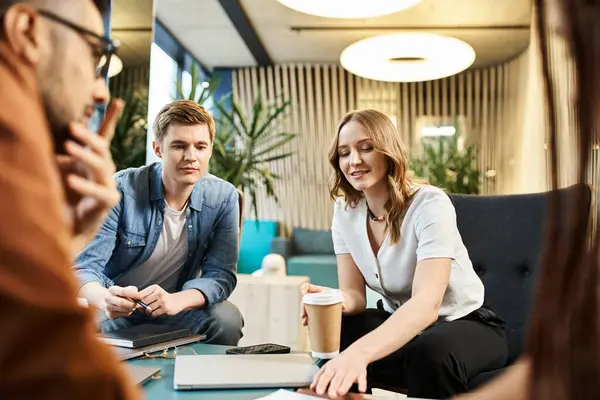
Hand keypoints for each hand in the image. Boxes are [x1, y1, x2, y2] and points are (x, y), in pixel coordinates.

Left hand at [59, 100, 123, 257]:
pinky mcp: (108, 201)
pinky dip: (84, 184)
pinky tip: (69, 179)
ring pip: (102, 166)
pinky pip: (98, 191)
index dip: (110, 118)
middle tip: (72, 127)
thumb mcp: (60, 168)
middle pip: (102, 148)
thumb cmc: (63, 196)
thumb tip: (61, 131)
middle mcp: (104, 169)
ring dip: (85, 155)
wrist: (68, 227)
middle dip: (89, 136)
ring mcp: (108, 185)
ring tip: (68, 148)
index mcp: (95, 159)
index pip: (104, 135)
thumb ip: (63, 153)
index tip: (116, 99)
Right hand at [103, 285, 140, 318]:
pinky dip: (128, 312)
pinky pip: (123, 314)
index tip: (140, 297)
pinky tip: (127, 309)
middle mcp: (108, 298)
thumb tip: (138, 296)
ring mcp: (108, 307)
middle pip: (122, 303)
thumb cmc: (120, 294)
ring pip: (123, 310)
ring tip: (133, 306)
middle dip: (132, 304)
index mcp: (112, 290)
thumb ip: (132, 290)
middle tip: (138, 304)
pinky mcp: (110, 315)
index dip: (133, 294)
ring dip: (131, 308)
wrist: (109, 301)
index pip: (123, 291)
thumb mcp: (126, 288)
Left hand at [138, 285, 184, 316]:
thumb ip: (145, 295)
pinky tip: (157, 311)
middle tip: (144, 308)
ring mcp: (163, 301)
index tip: (136, 303)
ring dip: (148, 311)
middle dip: (142, 307)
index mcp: (155, 288)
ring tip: (152, 309)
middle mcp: (159, 293)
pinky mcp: (166, 308)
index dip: (136, 300)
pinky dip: (153, 314)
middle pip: (143, 302)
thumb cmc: (163, 297)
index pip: (140, 294)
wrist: (177, 301)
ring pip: (148, 309)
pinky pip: (154, 314)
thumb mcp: (155, 292)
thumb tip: (134, 303)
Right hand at [300, 283, 344, 325]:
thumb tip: (343, 307)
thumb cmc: (339, 296)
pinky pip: (310, 315)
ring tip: (305, 323)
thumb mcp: (340, 296)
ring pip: (306, 309)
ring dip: (304, 316)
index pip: (307, 286)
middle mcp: (314, 297)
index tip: (304, 294)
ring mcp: (314, 304)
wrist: (343, 300)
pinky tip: (307, 326)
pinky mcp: (316, 312)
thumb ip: (341, 301)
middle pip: (305, 300)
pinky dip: (308, 320)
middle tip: (304, 315)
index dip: (304, 288)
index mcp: (318, 290)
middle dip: (303, 308)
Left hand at [311, 350, 368, 398]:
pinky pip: (362, 379)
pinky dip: (362, 384)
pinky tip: (361, 390)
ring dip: (345, 385)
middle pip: (336, 379)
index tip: (318, 391)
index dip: (321, 384)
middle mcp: (341, 369)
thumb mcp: (327, 366)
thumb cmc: (339, 362)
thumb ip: (319, 377)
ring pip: (348, 379)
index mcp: (331, 368)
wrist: (356, 353)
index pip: (325, 376)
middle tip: (331, 395)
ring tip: (341, 392)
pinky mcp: (361, 373)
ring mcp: (351, 371)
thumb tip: (312, 387)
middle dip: (333, 387)